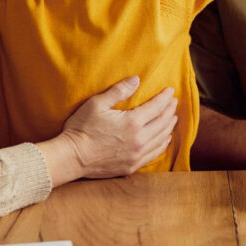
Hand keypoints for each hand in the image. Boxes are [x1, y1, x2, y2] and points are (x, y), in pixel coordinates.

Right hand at [39, 76, 177, 183]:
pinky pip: (154, 154)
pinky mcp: (132, 166)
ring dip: (169, 127)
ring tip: (173, 118)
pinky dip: (163, 144)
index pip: (157, 107)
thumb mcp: (97, 104)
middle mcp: (139, 140)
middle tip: (174, 102)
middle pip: (163, 123)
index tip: (171, 90)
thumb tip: (136, 79)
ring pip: (162, 139)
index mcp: (133, 123)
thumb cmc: (81, 128)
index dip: (165, 97)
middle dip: (170, 110)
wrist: (72, 157)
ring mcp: (137, 155)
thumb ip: (119, 91)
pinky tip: (165, 139)